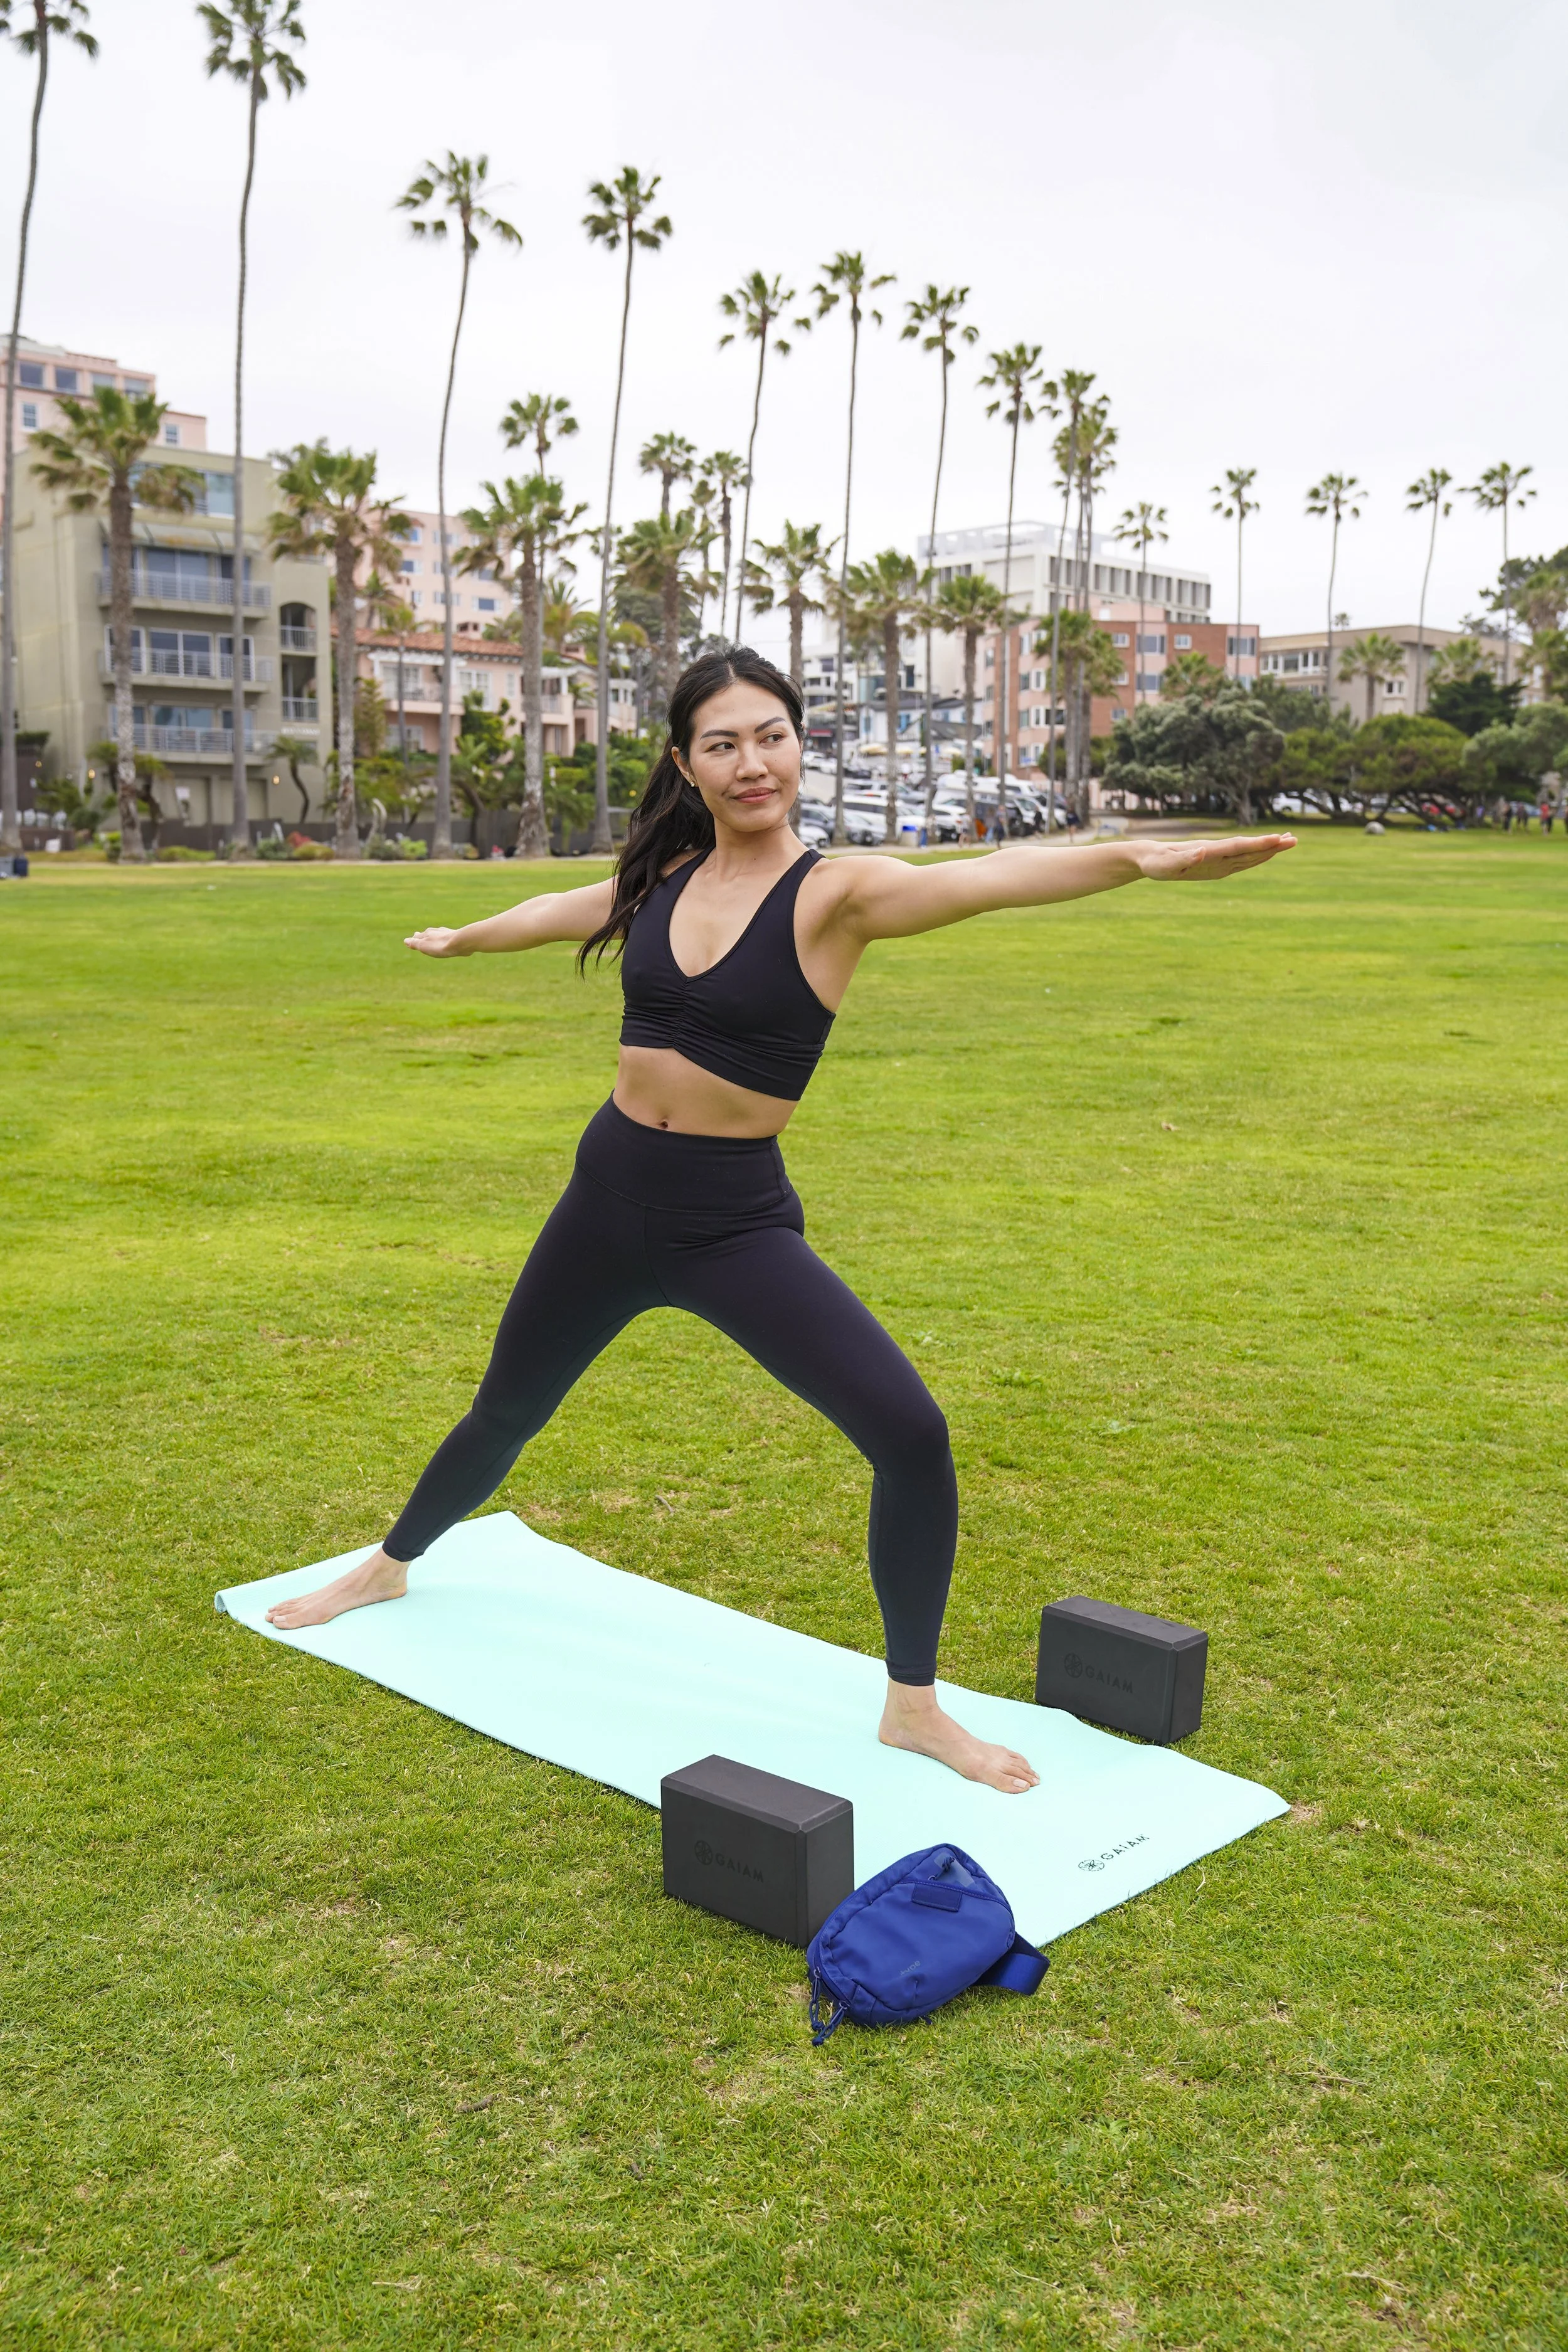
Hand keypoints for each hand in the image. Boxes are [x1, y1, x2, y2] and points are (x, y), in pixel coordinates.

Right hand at [404, 926, 465, 955]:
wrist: (460, 942)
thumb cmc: (440, 945)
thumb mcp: (424, 946)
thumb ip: (415, 943)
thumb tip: (405, 940)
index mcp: (427, 933)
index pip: (417, 937)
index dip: (413, 940)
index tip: (409, 940)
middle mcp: (436, 931)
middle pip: (427, 934)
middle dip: (422, 936)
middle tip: (418, 935)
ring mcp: (445, 933)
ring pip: (437, 934)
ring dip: (434, 937)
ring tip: (432, 938)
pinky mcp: (455, 936)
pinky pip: (447, 937)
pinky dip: (444, 939)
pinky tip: (447, 940)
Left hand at [1133, 833, 1295, 880]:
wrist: (1149, 857)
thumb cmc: (1155, 863)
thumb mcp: (1165, 865)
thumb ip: (1184, 859)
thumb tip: (1203, 851)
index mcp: (1208, 851)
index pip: (1238, 847)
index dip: (1258, 845)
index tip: (1277, 840)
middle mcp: (1216, 852)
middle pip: (1248, 848)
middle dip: (1271, 845)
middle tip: (1294, 839)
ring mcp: (1217, 859)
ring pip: (1247, 853)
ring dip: (1267, 849)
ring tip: (1288, 841)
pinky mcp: (1215, 866)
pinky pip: (1239, 861)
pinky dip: (1255, 857)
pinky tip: (1265, 853)